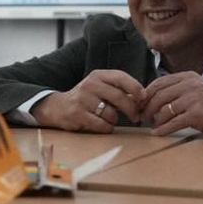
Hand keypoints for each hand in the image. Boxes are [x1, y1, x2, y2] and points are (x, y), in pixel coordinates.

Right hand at [30, 69, 146, 132]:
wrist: (58, 107)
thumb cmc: (87, 98)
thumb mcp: (100, 88)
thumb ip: (119, 90)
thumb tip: (143, 98)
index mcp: (98, 75)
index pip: (121, 77)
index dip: (135, 87)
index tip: (144, 97)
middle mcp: (90, 84)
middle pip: (118, 97)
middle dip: (131, 109)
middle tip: (136, 117)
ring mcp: (82, 99)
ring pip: (111, 114)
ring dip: (115, 120)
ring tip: (109, 120)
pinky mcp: (77, 114)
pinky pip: (101, 125)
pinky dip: (107, 128)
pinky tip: (103, 126)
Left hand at [140, 72, 202, 137]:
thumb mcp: (198, 90)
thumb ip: (179, 90)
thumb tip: (154, 99)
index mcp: (188, 77)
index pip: (159, 82)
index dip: (146, 95)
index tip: (139, 104)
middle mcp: (190, 84)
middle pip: (158, 96)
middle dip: (146, 108)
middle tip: (141, 117)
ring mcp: (194, 98)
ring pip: (164, 109)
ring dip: (155, 120)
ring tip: (152, 125)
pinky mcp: (197, 113)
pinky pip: (174, 122)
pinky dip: (163, 129)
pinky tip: (157, 133)